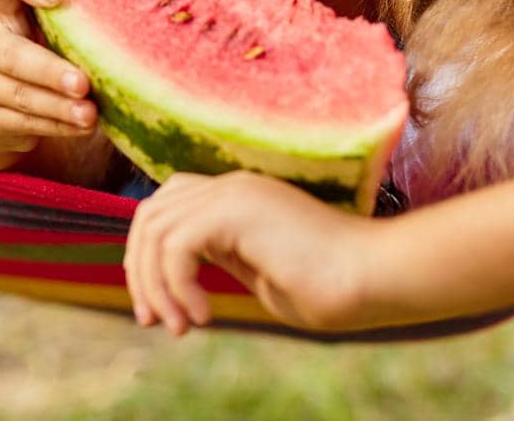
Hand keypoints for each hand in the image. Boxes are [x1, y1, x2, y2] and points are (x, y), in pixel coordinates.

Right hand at [0, 0, 98, 172]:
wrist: (0, 114)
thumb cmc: (43, 57)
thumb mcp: (51, 35)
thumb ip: (72, 22)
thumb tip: (135, 20)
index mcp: (3, 11)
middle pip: (10, 52)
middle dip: (49, 70)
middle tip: (83, 83)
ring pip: (19, 94)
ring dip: (59, 106)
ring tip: (90, 114)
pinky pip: (22, 123)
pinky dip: (56, 125)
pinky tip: (81, 126)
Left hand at [123, 171, 392, 335]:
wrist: (373, 276)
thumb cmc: (330, 287)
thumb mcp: (260, 276)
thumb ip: (220, 264)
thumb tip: (175, 281)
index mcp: (235, 198)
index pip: (165, 209)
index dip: (145, 258)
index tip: (156, 312)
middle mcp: (230, 186)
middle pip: (149, 213)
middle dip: (139, 271)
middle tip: (153, 322)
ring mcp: (234, 193)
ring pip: (155, 228)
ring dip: (156, 285)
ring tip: (181, 326)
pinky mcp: (238, 210)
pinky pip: (177, 245)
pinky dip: (177, 285)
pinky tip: (203, 316)